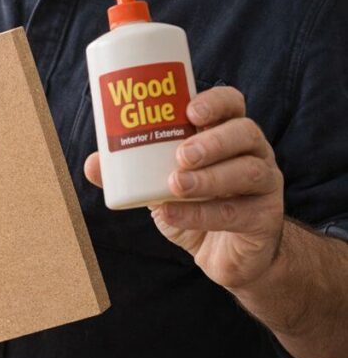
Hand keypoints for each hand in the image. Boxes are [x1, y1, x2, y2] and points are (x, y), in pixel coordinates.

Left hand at [84, 86, 284, 290]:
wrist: (225, 256)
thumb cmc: (194, 205)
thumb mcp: (160, 184)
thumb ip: (130, 172)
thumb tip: (91, 163)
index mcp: (228, 133)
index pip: (232, 103)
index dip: (215, 101)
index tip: (188, 110)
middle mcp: (253, 152)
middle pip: (245, 132)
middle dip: (212, 140)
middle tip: (180, 154)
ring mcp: (265, 184)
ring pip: (248, 171)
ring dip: (209, 177)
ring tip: (175, 184)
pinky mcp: (265, 219)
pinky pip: (237, 213)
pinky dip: (201, 213)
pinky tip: (172, 214)